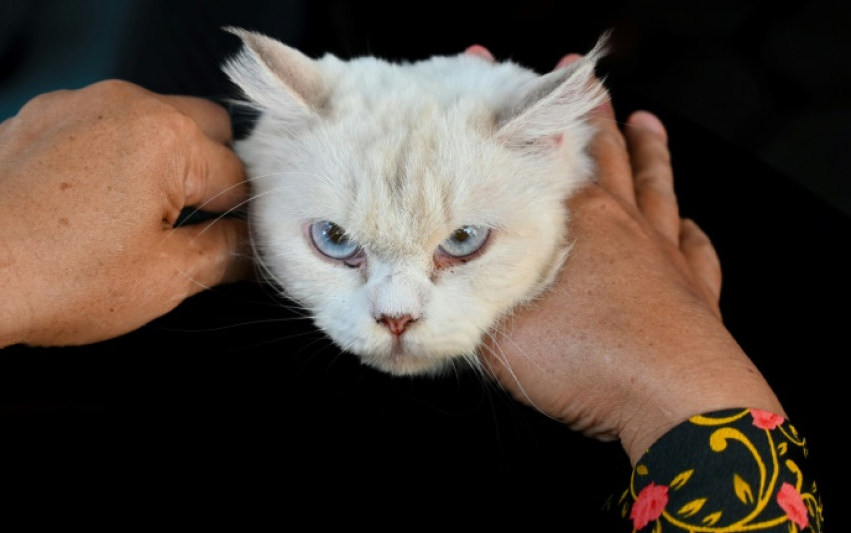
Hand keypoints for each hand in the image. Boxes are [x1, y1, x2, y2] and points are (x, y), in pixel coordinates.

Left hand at [0, 80, 248, 390]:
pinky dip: (113, 161)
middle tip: (193, 233)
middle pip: (205, 132)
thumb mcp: (162, 280)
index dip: (245, 219)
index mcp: (166, 138)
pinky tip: (93, 211)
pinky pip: (100, 129)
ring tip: (137, 225)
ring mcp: (76, 107)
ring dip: (163, 166)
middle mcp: (124, 105)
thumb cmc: (44, 277)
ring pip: (152, 126)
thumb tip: (250, 248)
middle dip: (211, 179)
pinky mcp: (38, 118)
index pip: (240, 177)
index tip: (238, 247)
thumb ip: (226, 255)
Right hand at [481, 58, 783, 463]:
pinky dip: (692, 231)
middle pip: (607, 152)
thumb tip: (420, 299)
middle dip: (591, 109)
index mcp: (576, 222)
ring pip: (657, 186)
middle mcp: (624, 225)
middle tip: (582, 76)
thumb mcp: (498, 337)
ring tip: (646, 121)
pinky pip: (696, 248)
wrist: (677, 403)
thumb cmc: (589, 361)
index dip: (531, 110)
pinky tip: (691, 226)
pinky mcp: (696, 291)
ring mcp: (666, 254)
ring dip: (649, 151)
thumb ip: (459, 310)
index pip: (548, 150)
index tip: (517, 74)